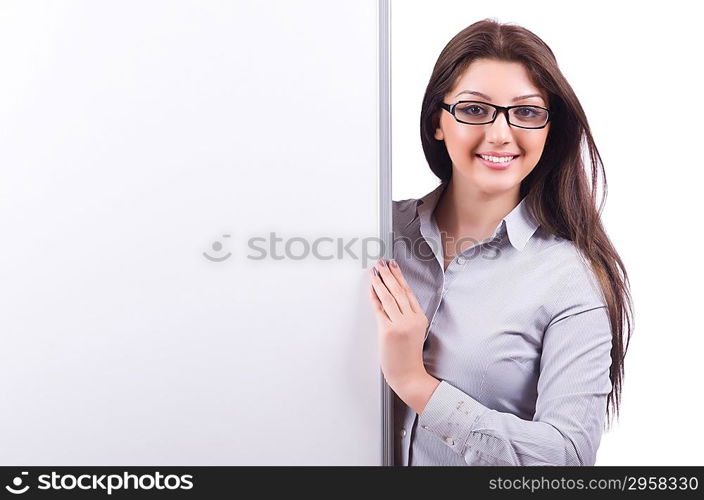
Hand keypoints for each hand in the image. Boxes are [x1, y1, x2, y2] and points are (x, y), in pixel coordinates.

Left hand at [368, 258, 429, 395]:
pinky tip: (371, 288)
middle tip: (381, 263)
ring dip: (379, 282)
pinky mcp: (388, 331)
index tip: (393, 265)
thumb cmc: (409, 356)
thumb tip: (389, 298)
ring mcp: (400, 325)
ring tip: (373, 271)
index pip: (408, 292)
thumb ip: (406, 315)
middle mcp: (411, 319)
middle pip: (398, 291)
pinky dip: (374, 298)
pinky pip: (379, 310)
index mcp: (420, 318)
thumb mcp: (414, 332)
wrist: (408, 375)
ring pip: (388, 298)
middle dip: (388, 274)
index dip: (399, 276)